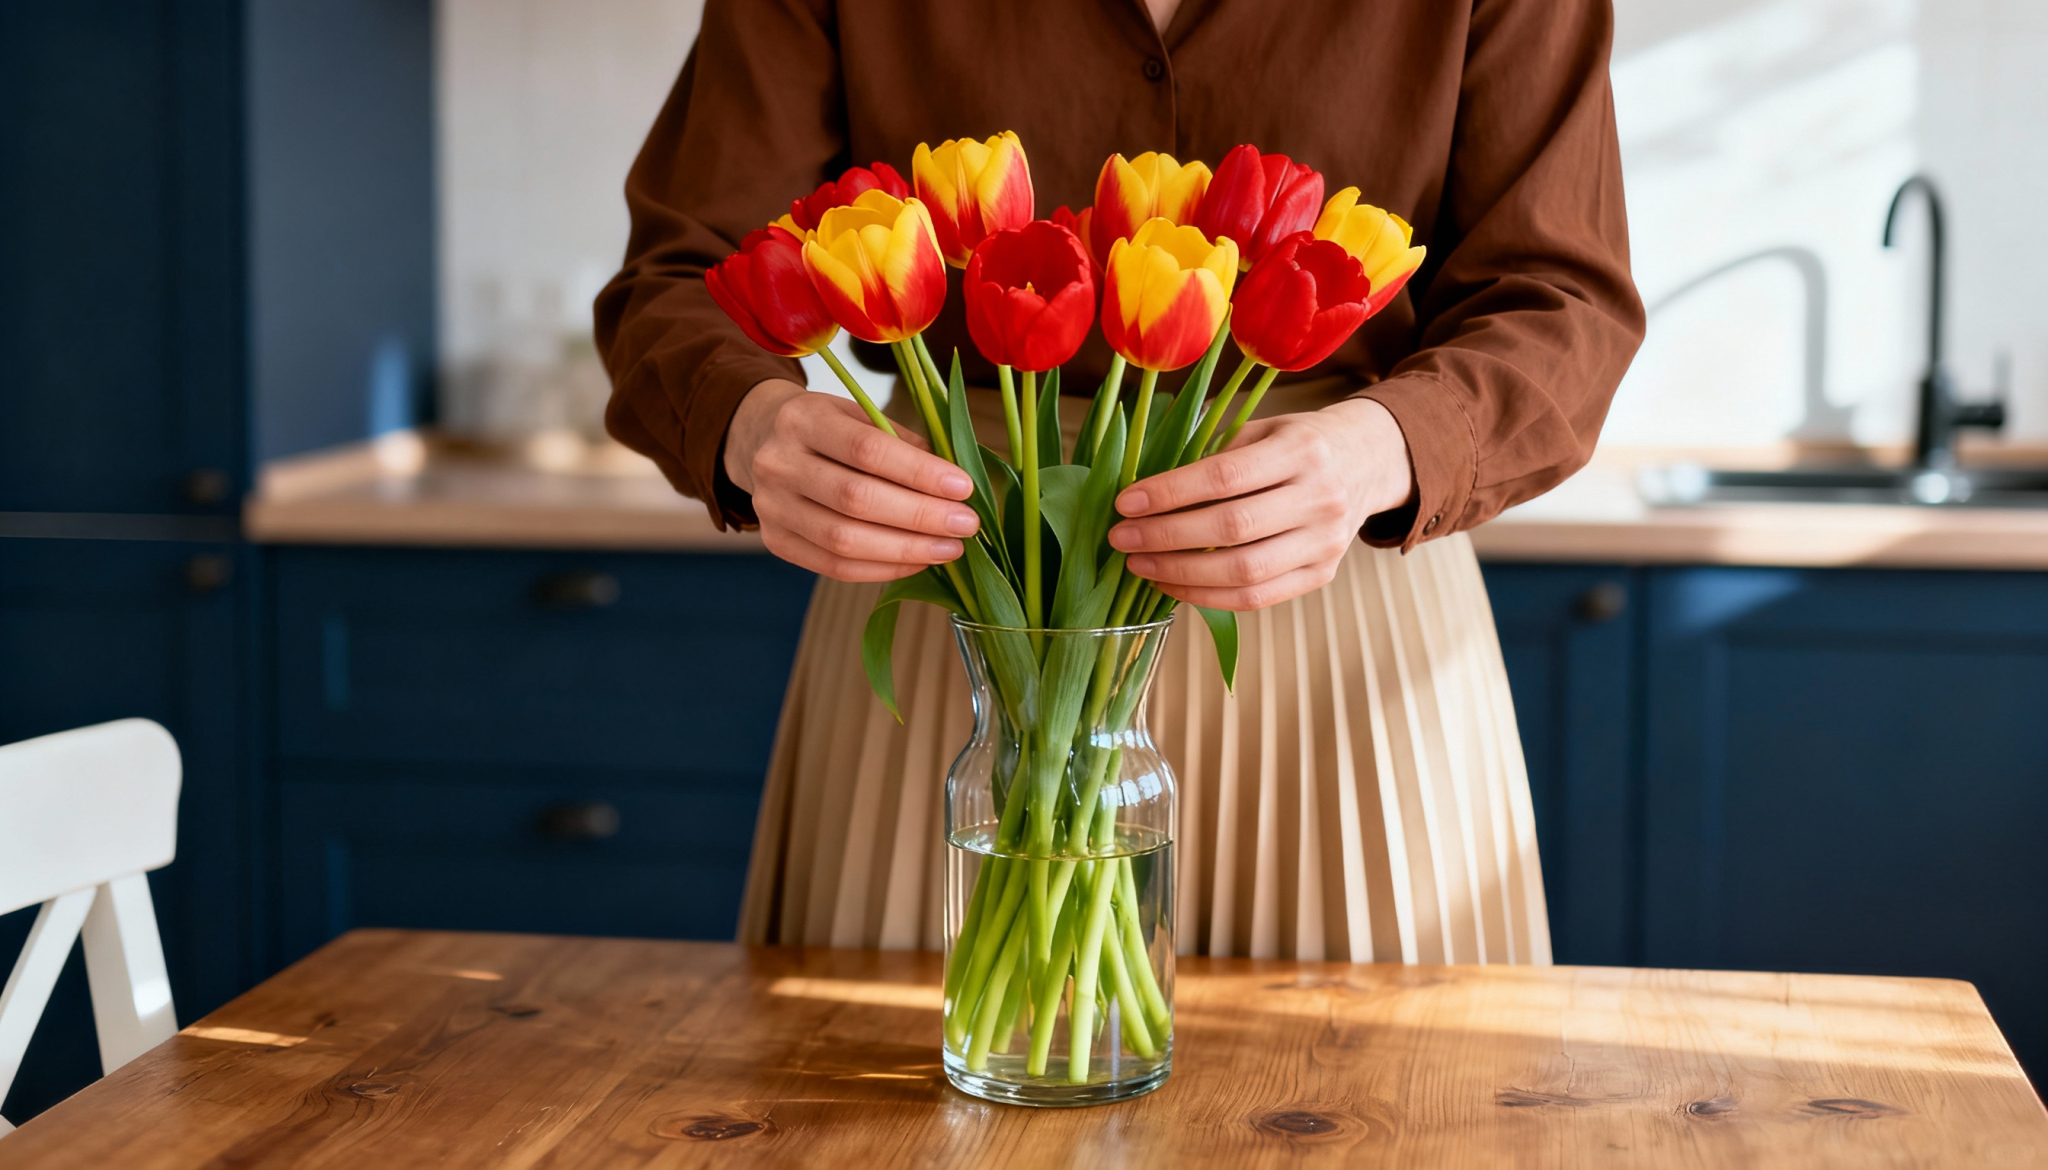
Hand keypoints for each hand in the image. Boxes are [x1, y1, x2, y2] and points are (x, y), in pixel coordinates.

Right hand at [725, 379, 979, 580]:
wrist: (763, 441)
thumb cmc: (829, 428)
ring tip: (949, 548)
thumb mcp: (861, 415)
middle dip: (920, 515)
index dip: (919, 472)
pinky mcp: (776, 541)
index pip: (867, 450)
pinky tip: (917, 561)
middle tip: (966, 524)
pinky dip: (882, 568)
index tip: (962, 487)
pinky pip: (834, 567)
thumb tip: (955, 483)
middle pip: (856, 499)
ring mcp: (771, 506)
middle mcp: (779, 463)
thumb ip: (904, 443)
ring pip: (844, 541)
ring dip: (906, 549)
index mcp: (802, 419)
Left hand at [1107, 397, 1414, 610]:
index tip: (1125, 502)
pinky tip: (1172, 584)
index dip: (1170, 493)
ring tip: (1138, 565)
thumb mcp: (1262, 428)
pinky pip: (1257, 599)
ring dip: (1180, 573)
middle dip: (1166, 536)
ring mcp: (1326, 542)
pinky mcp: (1322, 574)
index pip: (1225, 477)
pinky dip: (1207, 597)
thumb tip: (1144, 489)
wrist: (1367, 462)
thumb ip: (1212, 454)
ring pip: (1244, 572)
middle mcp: (1320, 498)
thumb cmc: (1297, 443)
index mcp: (1302, 451)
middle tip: (1120, 538)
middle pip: (1232, 529)